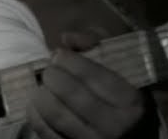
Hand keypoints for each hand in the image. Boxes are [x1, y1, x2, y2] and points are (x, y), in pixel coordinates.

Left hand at [27, 31, 147, 138]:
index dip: (69, 60)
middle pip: (71, 94)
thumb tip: (67, 39)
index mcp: (130, 101)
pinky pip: (46, 133)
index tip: (59, 54)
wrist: (132, 134)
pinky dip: (35, 115)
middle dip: (52, 76)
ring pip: (56, 115)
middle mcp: (115, 126)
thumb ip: (96, 42)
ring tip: (42, 87)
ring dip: (41, 95)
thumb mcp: (119, 62)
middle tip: (49, 71)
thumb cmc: (121, 92)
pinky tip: (36, 105)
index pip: (93, 75)